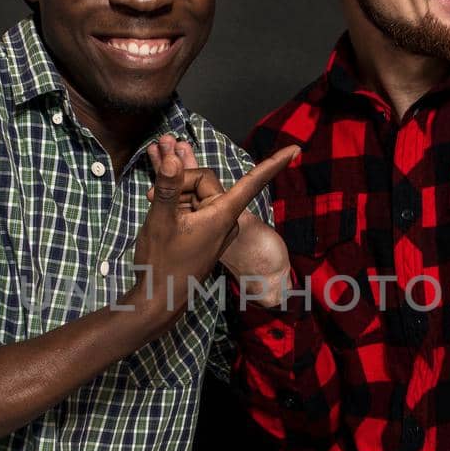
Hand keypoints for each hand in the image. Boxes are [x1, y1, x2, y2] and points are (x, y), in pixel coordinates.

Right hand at [128, 134, 297, 330]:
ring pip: (197, 197)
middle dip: (180, 184)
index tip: (296, 149)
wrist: (158, 301)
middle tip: (152, 196)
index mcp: (223, 215)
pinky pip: (196, 211)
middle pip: (206, 184)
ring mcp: (216, 229)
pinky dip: (179, 209)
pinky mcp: (207, 236)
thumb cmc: (162, 264)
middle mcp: (225, 221)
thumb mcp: (161, 220)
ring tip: (155, 211)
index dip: (274, 163)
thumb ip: (169, 187)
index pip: (253, 182)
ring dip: (176, 198)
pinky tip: (162, 218)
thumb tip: (176, 159)